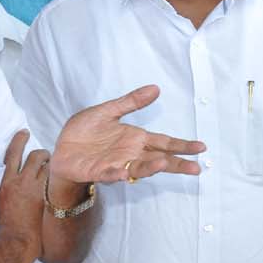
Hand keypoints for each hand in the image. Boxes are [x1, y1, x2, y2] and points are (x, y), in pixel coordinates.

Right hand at [0, 129, 49, 252]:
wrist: (16, 237)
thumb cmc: (6, 221)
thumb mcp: (1, 197)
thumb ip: (9, 183)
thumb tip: (14, 174)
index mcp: (6, 181)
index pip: (13, 153)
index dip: (19, 140)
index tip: (24, 133)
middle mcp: (21, 182)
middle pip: (36, 156)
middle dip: (43, 153)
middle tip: (45, 156)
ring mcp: (35, 189)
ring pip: (48, 166)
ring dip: (51, 164)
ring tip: (50, 169)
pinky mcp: (46, 197)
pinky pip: (52, 180)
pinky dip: (53, 178)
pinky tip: (54, 182)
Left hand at [52, 85, 205, 184]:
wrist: (62, 149)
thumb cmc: (85, 133)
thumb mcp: (108, 111)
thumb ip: (131, 102)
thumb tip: (155, 89)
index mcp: (135, 139)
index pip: (164, 142)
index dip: (181, 145)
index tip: (201, 147)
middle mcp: (130, 154)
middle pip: (159, 159)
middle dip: (177, 164)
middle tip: (196, 168)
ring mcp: (116, 164)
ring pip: (138, 168)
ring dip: (151, 167)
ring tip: (164, 164)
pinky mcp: (98, 171)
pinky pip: (110, 173)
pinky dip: (118, 174)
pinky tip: (126, 172)